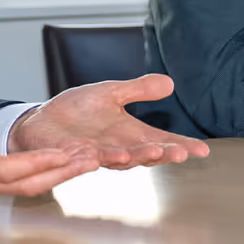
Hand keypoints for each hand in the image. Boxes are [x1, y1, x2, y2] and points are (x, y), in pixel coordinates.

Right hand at [0, 101, 100, 201]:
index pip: (9, 169)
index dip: (37, 162)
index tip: (61, 154)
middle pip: (30, 183)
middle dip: (62, 172)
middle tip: (91, 159)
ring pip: (32, 185)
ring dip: (60, 174)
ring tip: (88, 161)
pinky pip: (25, 181)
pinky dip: (48, 173)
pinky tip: (63, 165)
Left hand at [8, 74, 210, 168]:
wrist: (42, 121)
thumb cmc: (77, 112)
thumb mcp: (111, 94)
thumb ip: (138, 90)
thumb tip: (170, 82)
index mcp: (129, 134)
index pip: (161, 140)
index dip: (181, 145)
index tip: (202, 149)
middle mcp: (117, 148)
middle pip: (145, 154)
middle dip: (163, 153)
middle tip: (180, 152)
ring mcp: (95, 154)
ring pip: (118, 160)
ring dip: (132, 157)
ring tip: (148, 152)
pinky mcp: (71, 156)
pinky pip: (82, 160)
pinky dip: (90, 160)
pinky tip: (98, 156)